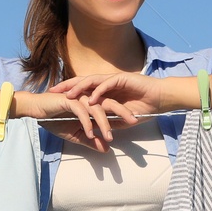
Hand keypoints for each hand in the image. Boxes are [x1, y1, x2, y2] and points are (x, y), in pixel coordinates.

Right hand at [16, 85, 138, 152]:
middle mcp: (87, 98)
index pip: (111, 108)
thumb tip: (106, 150)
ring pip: (97, 108)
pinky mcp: (68, 100)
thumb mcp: (76, 135)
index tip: (134, 124)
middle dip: (122, 112)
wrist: (37, 112)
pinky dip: (86, 123)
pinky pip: (81, 112)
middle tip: (134, 120)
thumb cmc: (55, 120)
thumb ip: (91, 141)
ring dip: (104, 123)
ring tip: (109, 136)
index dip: (123, 115)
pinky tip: (90, 133)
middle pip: (109, 103)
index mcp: (91, 104)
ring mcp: (79, 98)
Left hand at [50, 72, 166, 121]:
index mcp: (104, 89)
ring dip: (79, 87)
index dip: (68, 91)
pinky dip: (99, 91)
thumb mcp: (119, 119)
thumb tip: (93, 131)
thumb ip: (106, 122)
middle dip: (66, 85)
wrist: (160, 99)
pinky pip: (108, 84)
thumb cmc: (142, 108)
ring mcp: (114, 79)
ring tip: (67, 95)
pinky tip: (90, 98)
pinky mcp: (123, 79)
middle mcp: (106, 82)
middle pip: (82, 81)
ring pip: (92, 80)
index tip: (54, 97)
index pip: (82, 88)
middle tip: (52, 91)